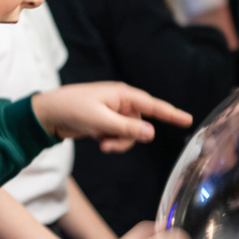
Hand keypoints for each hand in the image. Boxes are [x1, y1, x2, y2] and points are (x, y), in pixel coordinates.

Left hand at [31, 82, 192, 151]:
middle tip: (109, 143)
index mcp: (123, 95)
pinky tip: (98, 140)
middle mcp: (122, 102)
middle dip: (129, 138)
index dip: (171, 113)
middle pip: (141, 125)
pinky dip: (112, 142)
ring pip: (131, 133)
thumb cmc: (74, 109)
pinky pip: (120, 136)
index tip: (188, 119)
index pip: (153, 106)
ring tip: (102, 143)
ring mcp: (115, 113)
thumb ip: (127, 128)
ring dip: (119, 143)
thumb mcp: (102, 121)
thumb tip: (151, 133)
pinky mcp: (107, 122)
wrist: (50, 114)